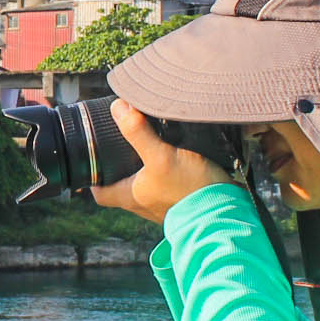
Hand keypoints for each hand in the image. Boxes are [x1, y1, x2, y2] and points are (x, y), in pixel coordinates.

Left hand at [92, 100, 232, 223]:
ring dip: (146, 165)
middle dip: (121, 164)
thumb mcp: (160, 156)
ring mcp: (165, 203)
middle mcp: (144, 203)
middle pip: (122, 184)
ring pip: (146, 182)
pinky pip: (170, 182)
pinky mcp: (185, 198)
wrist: (227, 211)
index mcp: (130, 197)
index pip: (100, 193)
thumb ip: (138, 133)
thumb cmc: (189, 191)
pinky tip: (178, 152)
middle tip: (122, 141)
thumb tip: (118, 108)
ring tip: (149, 140)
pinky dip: (170, 168)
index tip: (92, 159)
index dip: (92, 178)